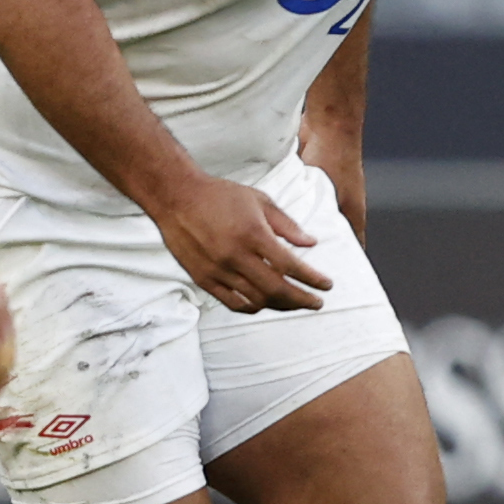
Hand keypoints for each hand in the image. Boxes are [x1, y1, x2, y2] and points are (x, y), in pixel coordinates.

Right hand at [156, 171, 331, 313]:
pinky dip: (253, 307)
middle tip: (318, 302)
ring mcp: (218, 270)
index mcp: (253, 234)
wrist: (176, 198)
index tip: (327, 284)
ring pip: (256, 300)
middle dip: (302, 299)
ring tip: (295, 303)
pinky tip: (265, 304)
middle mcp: (236, 256)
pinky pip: (233, 303)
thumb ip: (287, 225)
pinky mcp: (203, 279)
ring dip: (281, 305)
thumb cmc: (220, 196)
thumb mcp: (260, 201)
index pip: (291, 266)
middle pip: (277, 289)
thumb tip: (312, 243)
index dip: (313, 278)